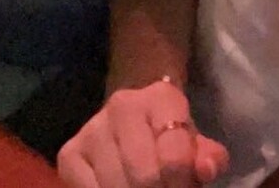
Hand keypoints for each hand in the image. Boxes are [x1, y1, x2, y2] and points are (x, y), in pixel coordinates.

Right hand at [57, 77, 229, 187]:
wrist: (133, 117)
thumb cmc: (170, 137)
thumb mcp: (196, 144)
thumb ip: (209, 157)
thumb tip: (206, 169)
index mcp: (161, 99)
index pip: (174, 158)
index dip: (182, 186)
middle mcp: (121, 107)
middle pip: (143, 176)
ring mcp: (91, 130)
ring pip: (115, 186)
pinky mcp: (68, 153)